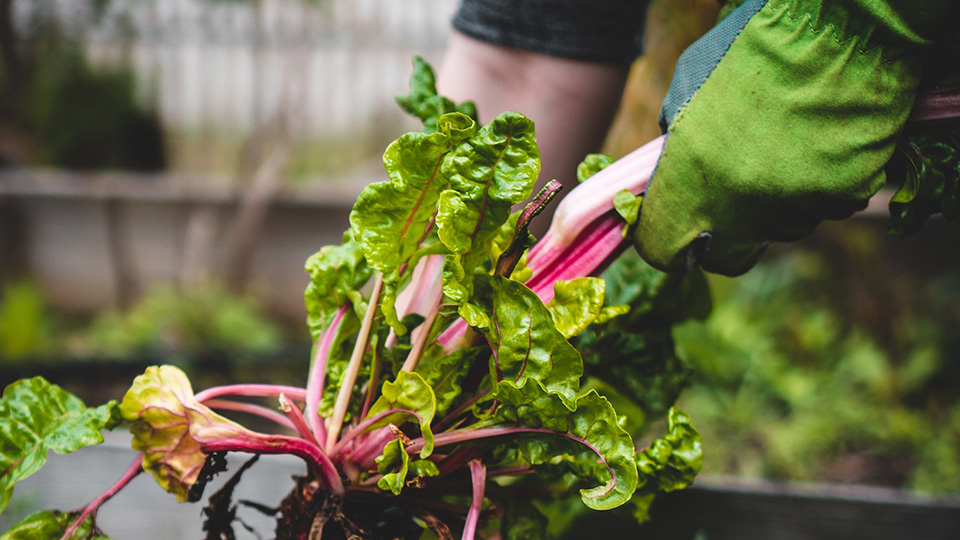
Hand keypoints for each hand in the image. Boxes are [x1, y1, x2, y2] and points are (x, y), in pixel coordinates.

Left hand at [632, 0, 951, 274]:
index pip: (662, 249)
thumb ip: (675, 143)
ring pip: (779, 228)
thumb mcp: (685, 92)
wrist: (836, 26)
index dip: (665, 241)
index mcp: (690, 183)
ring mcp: (796, 210)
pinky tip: (821, 140)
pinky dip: (820, 184)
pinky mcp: (844, 199)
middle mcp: (740, 210)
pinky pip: (824, 205)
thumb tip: (674, 168)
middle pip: (726, 256)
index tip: (674, 227)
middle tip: (730, 197)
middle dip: (723, 237)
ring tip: (784, 145)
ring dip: (775, 203)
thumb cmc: (750, 48)